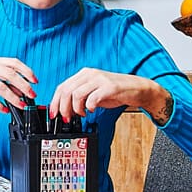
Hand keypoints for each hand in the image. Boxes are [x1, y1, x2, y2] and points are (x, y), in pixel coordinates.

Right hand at [0, 57, 37, 123]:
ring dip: (14, 98)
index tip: (35, 81)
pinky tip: (4, 110)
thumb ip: (2, 83)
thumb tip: (21, 91)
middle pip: (10, 74)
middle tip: (32, 95)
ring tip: (21, 105)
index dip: (26, 71)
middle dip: (24, 85)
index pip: (13, 62)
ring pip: (1, 87)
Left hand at [49, 68, 168, 122]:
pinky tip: (91, 110)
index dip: (55, 102)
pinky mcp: (109, 87)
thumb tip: (65, 109)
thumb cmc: (115, 91)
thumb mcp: (93, 92)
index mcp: (83, 74)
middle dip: (63, 107)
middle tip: (66, 117)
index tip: (54, 114)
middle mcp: (90, 74)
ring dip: (75, 108)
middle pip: (66, 90)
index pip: (62, 86)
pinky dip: (88, 107)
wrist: (137, 88)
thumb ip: (79, 97)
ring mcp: (99, 79)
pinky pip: (92, 98)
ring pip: (76, 94)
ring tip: (81, 114)